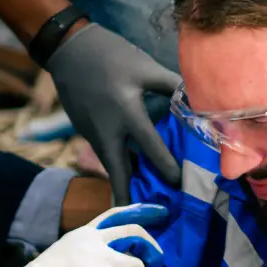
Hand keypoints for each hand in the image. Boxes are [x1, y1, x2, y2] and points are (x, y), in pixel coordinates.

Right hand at [0, 202, 166, 266]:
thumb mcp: (66, 253)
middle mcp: (93, 241)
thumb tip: (116, 261)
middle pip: (137, 236)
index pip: (118, 214)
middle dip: (154, 256)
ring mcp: (96, 258)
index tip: (162, 212)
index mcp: (86, 233)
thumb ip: (88, 250)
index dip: (143, 212)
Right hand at [46, 24, 182, 204]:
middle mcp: (108, 131)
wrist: (68, 49)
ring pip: (112, 166)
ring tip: (142, 204)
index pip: (150, 148)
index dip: (166, 167)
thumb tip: (198, 101)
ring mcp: (93, 134)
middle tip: (148, 217)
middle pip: (119, 173)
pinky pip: (106, 154)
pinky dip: (119, 165)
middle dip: (131, 197)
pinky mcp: (87, 132)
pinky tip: (132, 174)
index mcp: (126, 113)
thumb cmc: (110, 55)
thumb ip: (172, 86)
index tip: (178, 186)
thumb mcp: (144, 67)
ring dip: (125, 184)